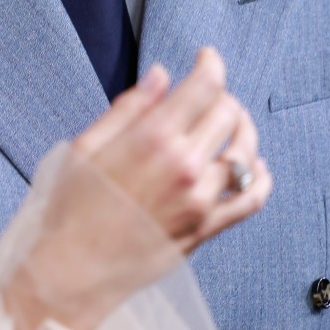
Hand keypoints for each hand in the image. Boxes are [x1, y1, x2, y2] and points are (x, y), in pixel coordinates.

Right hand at [72, 47, 271, 251]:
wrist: (71, 272)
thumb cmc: (69, 209)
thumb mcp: (86, 146)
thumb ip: (130, 108)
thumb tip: (162, 76)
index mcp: (152, 138)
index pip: (204, 86)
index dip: (210, 62)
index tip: (205, 57)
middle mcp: (185, 166)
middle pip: (228, 113)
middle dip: (221, 96)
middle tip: (207, 96)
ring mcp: (200, 200)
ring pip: (245, 151)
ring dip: (242, 130)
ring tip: (232, 125)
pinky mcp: (206, 229)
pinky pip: (251, 199)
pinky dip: (260, 178)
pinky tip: (253, 166)